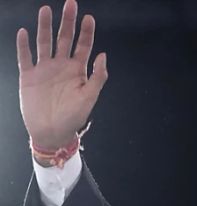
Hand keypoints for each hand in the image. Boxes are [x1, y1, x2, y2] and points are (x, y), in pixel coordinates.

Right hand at [17, 0, 107, 148]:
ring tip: (46, 10)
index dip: (86, 32)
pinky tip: (24, 32)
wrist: (53, 132)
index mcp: (78, 70)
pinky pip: (25, 57)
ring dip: (45, 27)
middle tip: (70, 4)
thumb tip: (102, 55)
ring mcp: (44, 69)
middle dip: (67, 22)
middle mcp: (61, 65)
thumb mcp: (89, 97)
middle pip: (64, 38)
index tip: (89, 17)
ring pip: (44, 43)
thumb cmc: (74, 116)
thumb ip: (97, 77)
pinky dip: (24, 45)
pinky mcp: (28, 76)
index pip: (83, 46)